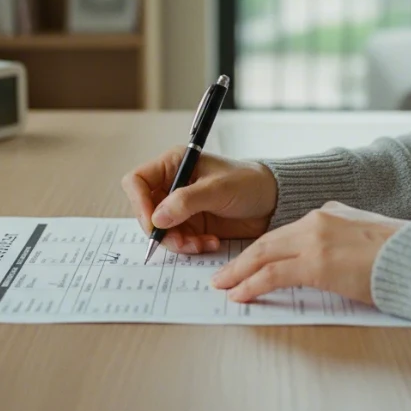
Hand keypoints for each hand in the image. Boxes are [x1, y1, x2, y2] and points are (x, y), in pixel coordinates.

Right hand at [121, 147, 277, 253]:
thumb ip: (186, 201)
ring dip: (178, 242)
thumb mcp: (218, 189)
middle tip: (182, 241)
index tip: (154, 223)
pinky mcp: (191, 225)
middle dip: (161, 230)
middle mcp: (172, 184)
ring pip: (160, 230)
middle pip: (145, 210)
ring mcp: (180, 207)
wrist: (273, 203)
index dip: (139, 203)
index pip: (137, 181)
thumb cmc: (249, 183)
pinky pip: (178, 241)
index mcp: (174, 164)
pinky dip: (190, 246)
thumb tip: (157, 218)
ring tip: (201, 244)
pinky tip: (210, 243)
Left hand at [211, 202, 407, 306]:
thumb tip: (329, 252)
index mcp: (328, 213)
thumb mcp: (366, 233)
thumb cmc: (401, 252)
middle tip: (222, 273)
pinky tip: (240, 294)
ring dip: (239, 271)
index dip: (262, 248)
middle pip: (268, 240)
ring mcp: (315, 240)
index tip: (248, 260)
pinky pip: (273, 274)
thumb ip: (342, 236)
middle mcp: (317, 220)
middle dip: (242, 258)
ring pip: (264, 253)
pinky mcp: (317, 263)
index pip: (285, 232)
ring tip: (222, 285)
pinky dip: (252, 284)